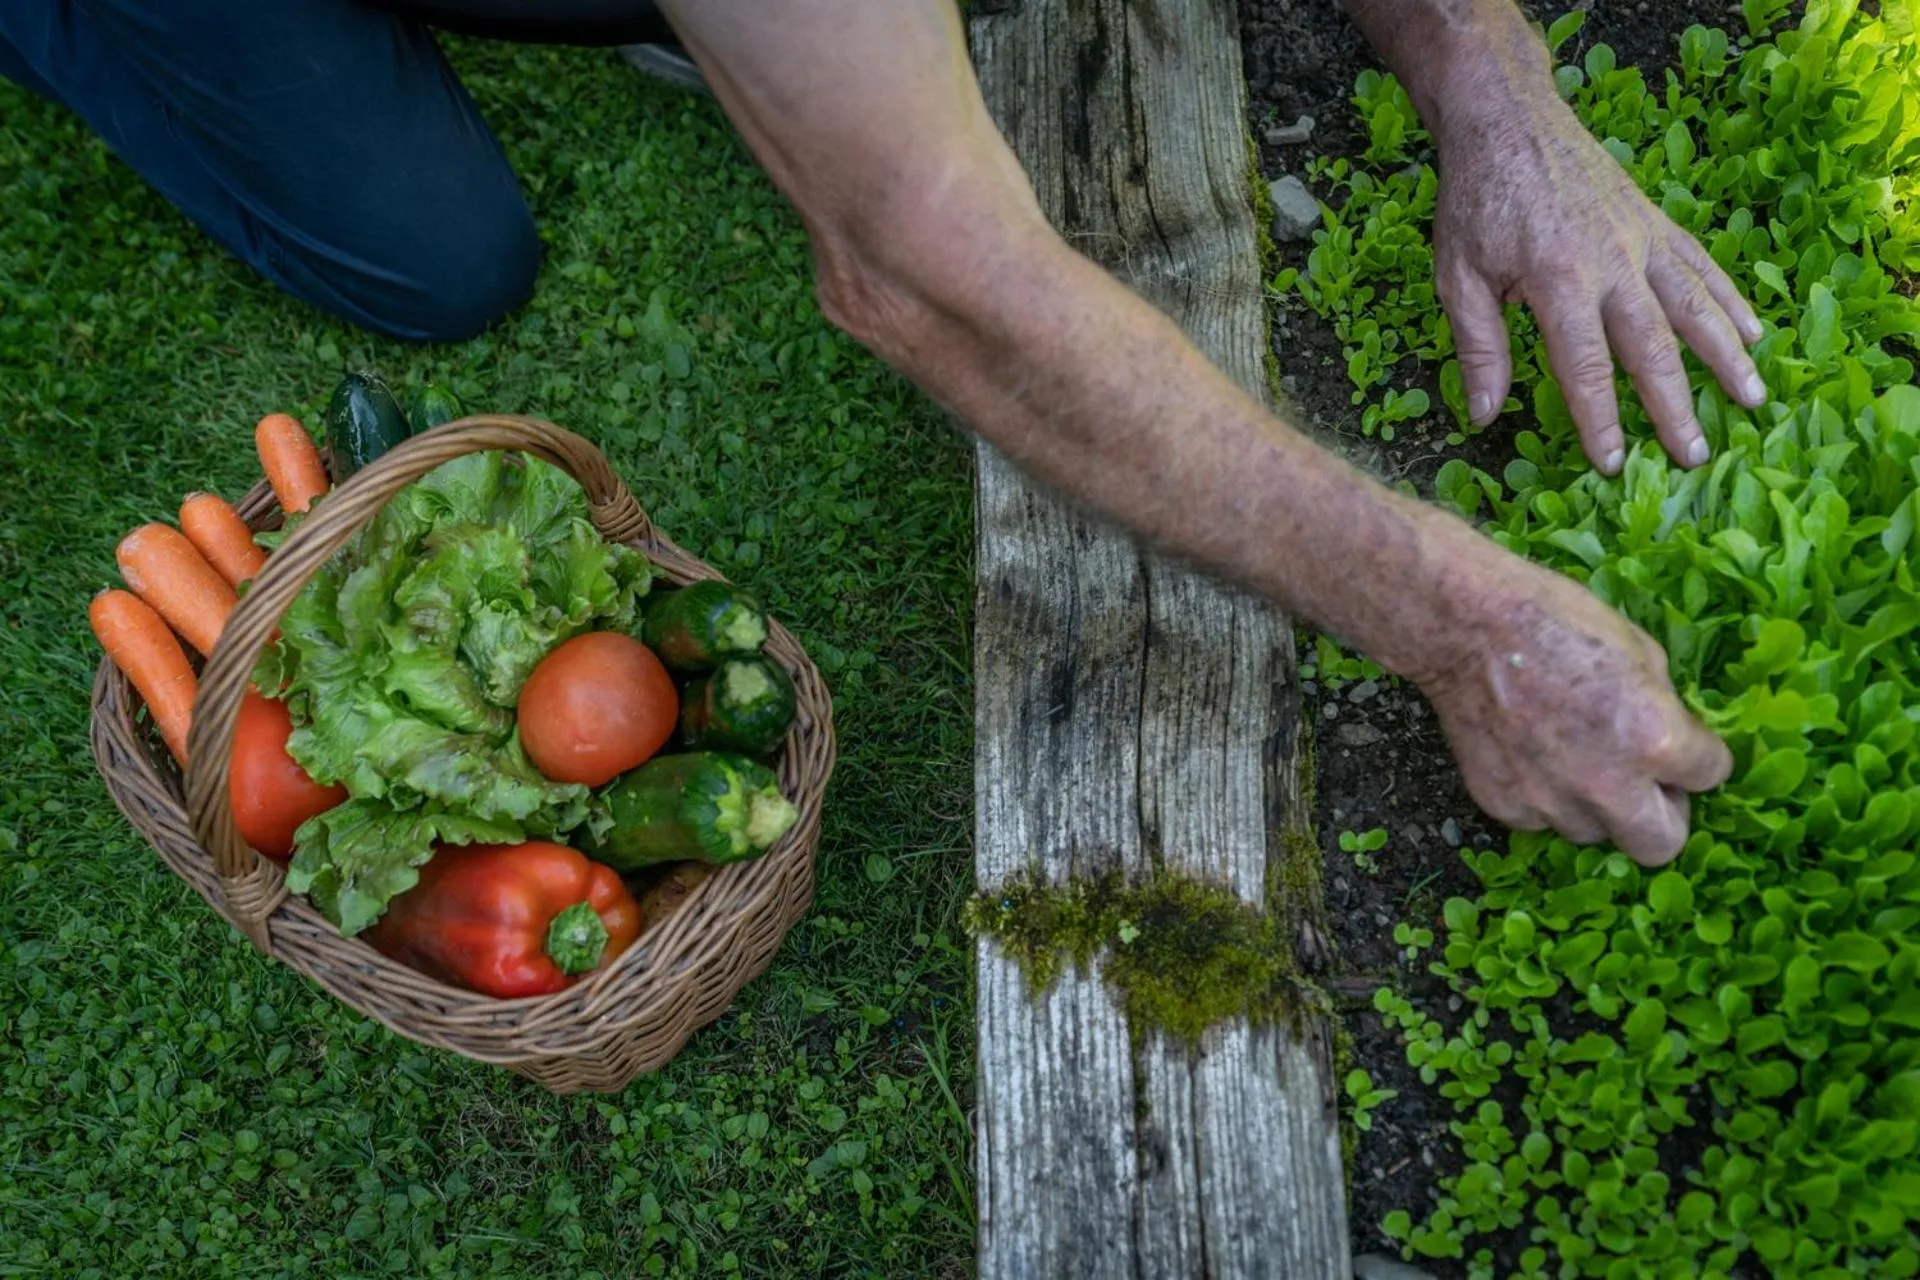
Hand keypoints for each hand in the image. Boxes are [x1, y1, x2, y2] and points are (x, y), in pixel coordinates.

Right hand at [1418, 555, 1732, 864]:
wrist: (1466, 626)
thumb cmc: (1555, 620)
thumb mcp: (1637, 648)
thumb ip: (1662, 707)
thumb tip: (1669, 734)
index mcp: (1654, 739)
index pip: (1711, 775)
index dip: (1698, 756)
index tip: (1680, 744)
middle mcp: (1607, 785)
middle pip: (1660, 845)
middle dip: (1661, 814)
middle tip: (1643, 781)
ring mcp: (1550, 802)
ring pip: (1593, 832)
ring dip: (1596, 805)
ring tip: (1573, 759)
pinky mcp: (1503, 805)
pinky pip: (1539, 819)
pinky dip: (1543, 796)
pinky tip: (1529, 754)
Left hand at [1433, 84, 1767, 475]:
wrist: (1509, 121)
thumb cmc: (1476, 202)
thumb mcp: (1457, 276)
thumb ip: (1478, 346)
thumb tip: (1483, 415)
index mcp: (1558, 281)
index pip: (1586, 368)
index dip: (1601, 421)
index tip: (1614, 465)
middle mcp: (1612, 262)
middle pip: (1654, 346)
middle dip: (1676, 406)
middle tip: (1697, 457)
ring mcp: (1641, 238)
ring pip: (1696, 305)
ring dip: (1727, 357)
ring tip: (1754, 401)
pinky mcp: (1655, 221)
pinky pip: (1701, 266)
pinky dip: (1731, 300)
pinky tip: (1754, 334)